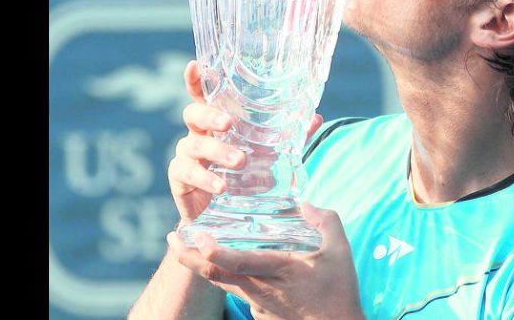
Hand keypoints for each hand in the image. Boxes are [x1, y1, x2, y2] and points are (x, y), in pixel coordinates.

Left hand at [167, 202, 364, 319]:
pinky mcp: (258, 312)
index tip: (195, 235)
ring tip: (196, 243)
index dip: (211, 251)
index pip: (236, 263)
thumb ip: (326, 221)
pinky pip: (239, 290)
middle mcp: (261, 289)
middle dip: (188, 256)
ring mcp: (257, 303)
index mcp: (279, 271)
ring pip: (223, 282)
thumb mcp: (340, 251)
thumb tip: (306, 203)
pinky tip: (234, 262)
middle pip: (214, 275)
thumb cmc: (338, 290)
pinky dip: (230, 275)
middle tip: (173, 236)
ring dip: (205, 264)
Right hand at [168, 60, 323, 224]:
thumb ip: (290, 137)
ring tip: (239, 161)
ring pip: (193, 144)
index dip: (195, 80)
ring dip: (217, 151)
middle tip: (229, 123)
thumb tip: (315, 117)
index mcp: (216, 122)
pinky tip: (221, 186)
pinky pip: (186, 173)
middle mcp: (198, 133)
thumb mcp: (270, 155)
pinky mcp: (180, 179)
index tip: (194, 65)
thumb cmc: (246, 177)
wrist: (223, 217)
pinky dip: (205, 179)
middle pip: (194, 114)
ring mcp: (186, 155)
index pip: (203, 96)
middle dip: (210, 115)